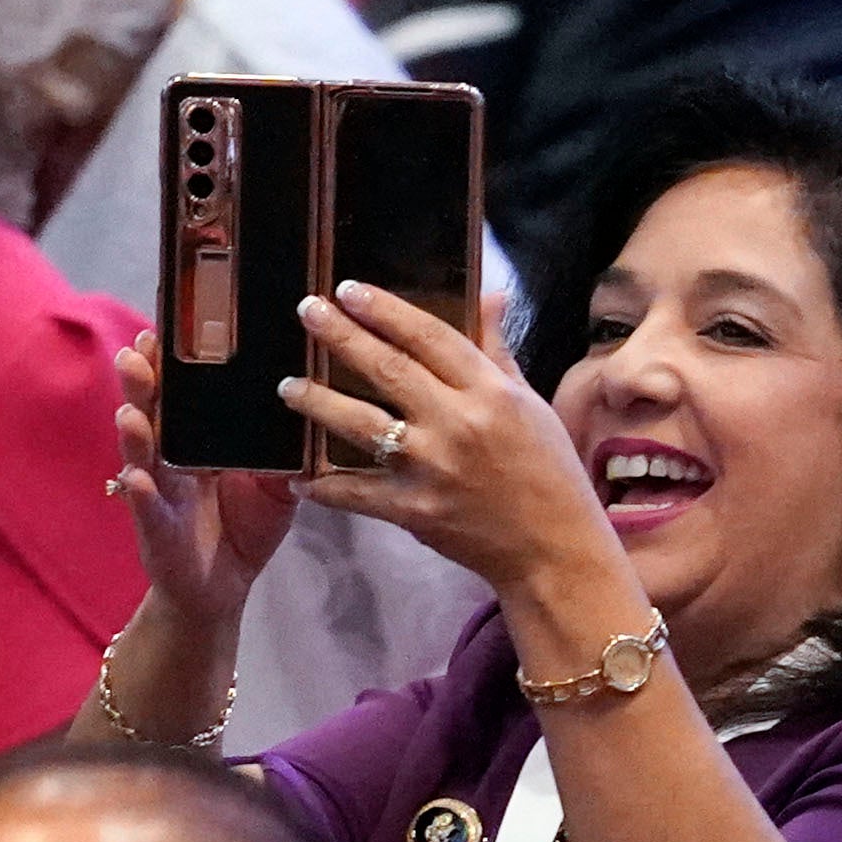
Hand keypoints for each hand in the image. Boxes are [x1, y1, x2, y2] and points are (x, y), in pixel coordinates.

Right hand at [106, 332, 300, 627]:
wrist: (222, 589)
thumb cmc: (244, 528)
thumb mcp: (277, 486)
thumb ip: (288, 453)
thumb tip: (314, 410)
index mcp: (198, 440)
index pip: (182, 392)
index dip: (172, 362)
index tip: (167, 327)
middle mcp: (172, 457)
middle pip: (153, 411)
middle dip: (142, 381)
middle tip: (138, 351)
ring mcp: (159, 490)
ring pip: (141, 453)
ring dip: (134, 429)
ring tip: (132, 407)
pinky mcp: (156, 528)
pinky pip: (146, 508)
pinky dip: (139, 492)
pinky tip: (138, 476)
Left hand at [282, 278, 623, 605]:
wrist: (553, 551)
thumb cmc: (548, 472)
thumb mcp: (530, 403)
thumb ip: (497, 350)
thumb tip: (489, 294)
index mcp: (490, 392)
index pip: (429, 335)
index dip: (385, 309)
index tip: (349, 290)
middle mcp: (457, 424)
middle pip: (386, 368)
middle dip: (340, 335)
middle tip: (307, 312)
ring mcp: (430, 468)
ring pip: (359, 423)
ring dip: (317, 401)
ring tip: (288, 386)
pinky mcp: (412, 511)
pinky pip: (355, 493)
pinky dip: (323, 486)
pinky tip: (298, 475)